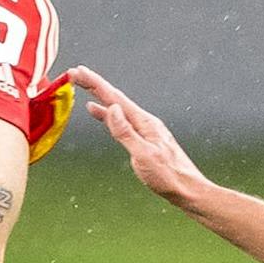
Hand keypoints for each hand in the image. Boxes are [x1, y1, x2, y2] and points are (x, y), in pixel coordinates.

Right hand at [67, 66, 208, 205]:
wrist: (187, 190)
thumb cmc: (168, 176)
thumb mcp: (144, 155)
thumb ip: (126, 132)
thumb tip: (112, 108)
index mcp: (144, 123)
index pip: (115, 98)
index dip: (95, 84)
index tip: (78, 72)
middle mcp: (144, 122)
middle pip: (115, 99)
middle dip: (95, 85)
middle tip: (76, 73)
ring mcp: (144, 129)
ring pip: (117, 108)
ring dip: (100, 97)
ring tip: (84, 86)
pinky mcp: (143, 138)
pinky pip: (121, 121)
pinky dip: (107, 114)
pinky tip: (100, 113)